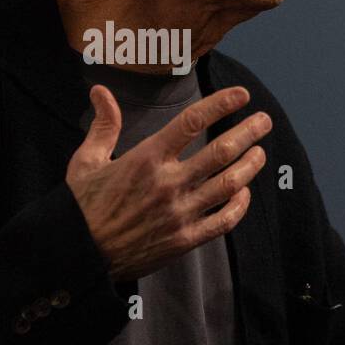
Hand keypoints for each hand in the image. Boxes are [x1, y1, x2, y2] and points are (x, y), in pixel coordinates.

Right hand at [66, 84, 270, 282]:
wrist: (80, 254)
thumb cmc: (82, 206)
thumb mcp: (87, 161)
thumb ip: (103, 125)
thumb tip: (100, 91)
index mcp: (146, 158)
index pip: (191, 122)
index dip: (221, 104)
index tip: (241, 95)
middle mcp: (168, 183)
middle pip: (221, 151)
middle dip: (249, 132)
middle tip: (264, 121)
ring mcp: (180, 213)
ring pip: (229, 184)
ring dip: (250, 165)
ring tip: (261, 152)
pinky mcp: (185, 239)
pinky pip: (223, 220)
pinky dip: (240, 205)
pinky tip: (244, 192)